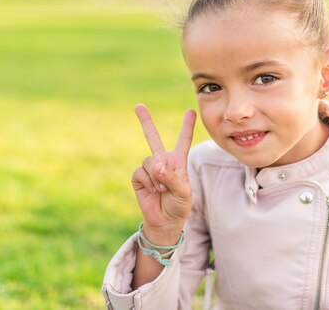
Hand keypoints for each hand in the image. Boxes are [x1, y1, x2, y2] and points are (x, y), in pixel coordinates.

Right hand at [131, 104, 195, 241]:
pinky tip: (153, 190)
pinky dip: (148, 182)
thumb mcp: (184, 193)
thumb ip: (172, 178)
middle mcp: (162, 161)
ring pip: (149, 161)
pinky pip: (141, 172)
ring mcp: (149, 168)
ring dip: (156, 177)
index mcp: (178, 162)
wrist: (164, 221)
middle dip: (145, 121)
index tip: (190, 110)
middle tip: (138, 106)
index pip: (183, 140)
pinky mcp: (139, 177)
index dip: (187, 126)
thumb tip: (157, 166)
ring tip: (162, 189)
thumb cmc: (179, 206)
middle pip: (152, 137)